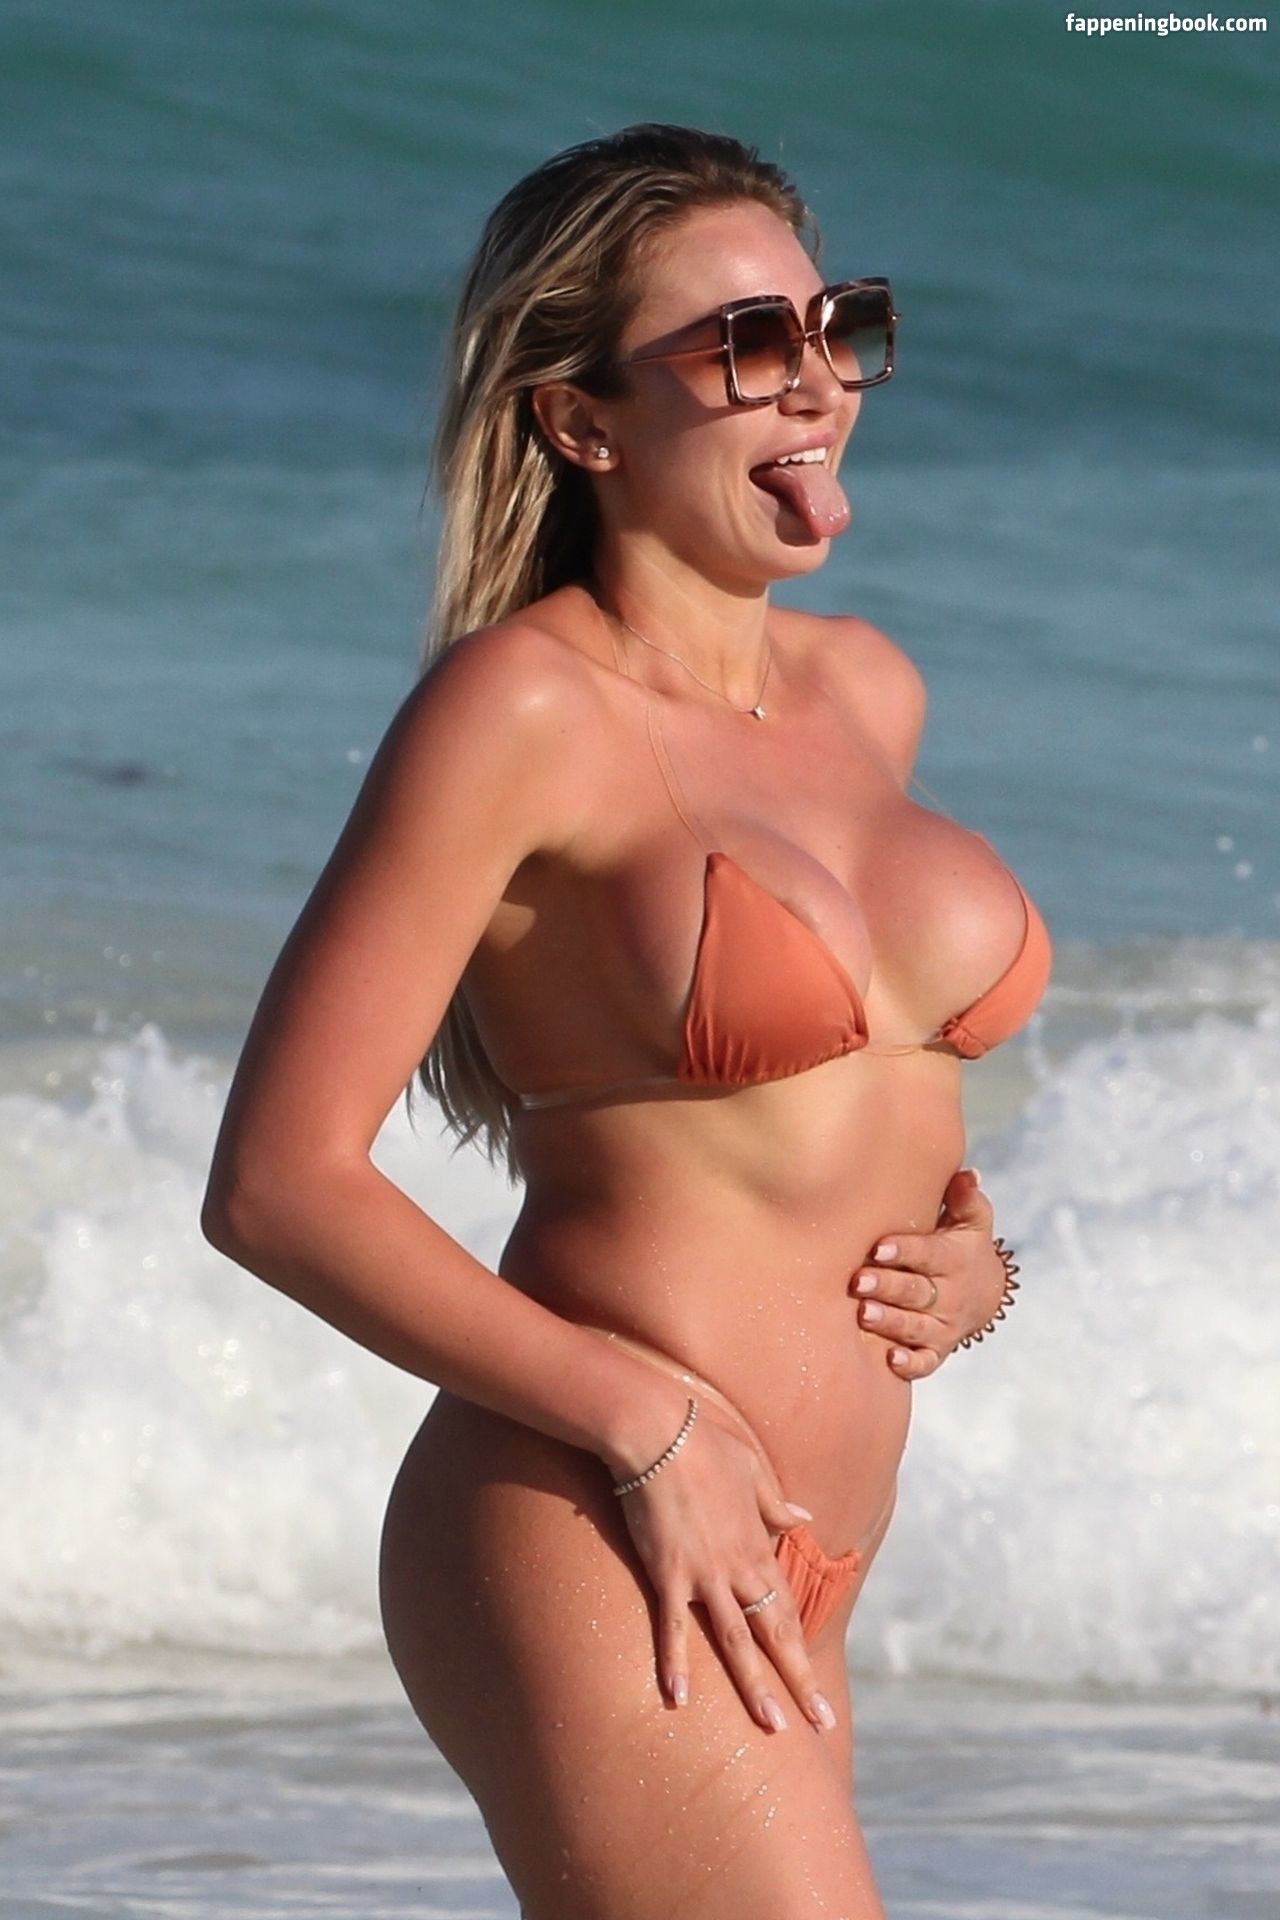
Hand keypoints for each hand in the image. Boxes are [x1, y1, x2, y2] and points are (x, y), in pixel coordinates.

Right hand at [604, 1385, 837, 1736]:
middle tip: (820, 1725)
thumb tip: (803, 1515)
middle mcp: (738, 1567)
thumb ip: (775, 1501)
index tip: (819, 1689)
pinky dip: (676, 1663)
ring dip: (755, 1685)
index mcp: (758, 1545)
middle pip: (773, 1634)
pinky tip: (678, 1699)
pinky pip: (672, 1627)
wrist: (658, 1431)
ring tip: (772, 1725)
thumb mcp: (751, 1468)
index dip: (804, 1651)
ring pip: (735, 1640)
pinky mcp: (667, 1572)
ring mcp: (704, 1573)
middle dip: (798, 1681)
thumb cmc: (703, 1440)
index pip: (787, 1610)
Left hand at [848, 1167, 1004, 1379]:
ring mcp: (943, 1325)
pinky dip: (911, 1364)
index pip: (929, 1254)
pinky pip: (926, 1362)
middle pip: (917, 1292)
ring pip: (916, 1327)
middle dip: (888, 1287)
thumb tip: (966, 1174)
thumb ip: (965, 1198)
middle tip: (859, 1281)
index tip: (879, 1247)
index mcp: (954, 1259)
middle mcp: (950, 1295)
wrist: (984, 1292)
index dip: (905, 1251)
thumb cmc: (962, 1245)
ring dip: (891, 1322)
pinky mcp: (938, 1350)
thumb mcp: (972, 1220)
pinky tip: (891, 1360)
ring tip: (864, 1314)